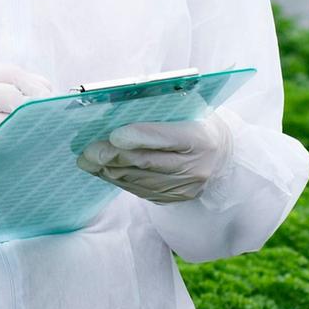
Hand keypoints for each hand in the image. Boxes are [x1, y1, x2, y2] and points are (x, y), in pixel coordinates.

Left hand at [76, 114, 234, 202]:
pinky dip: (118, 179)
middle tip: (88, 151)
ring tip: (88, 161)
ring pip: (139, 180)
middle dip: (113, 156)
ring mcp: (185, 187)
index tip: (113, 135)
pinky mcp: (174, 198)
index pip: (167, 138)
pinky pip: (140, 190)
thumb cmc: (197, 122)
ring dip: (109, 170)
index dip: (139, 137)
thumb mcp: (190, 110)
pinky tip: (104, 170)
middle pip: (147, 163)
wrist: (221, 155)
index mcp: (201, 138)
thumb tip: (118, 109)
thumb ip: (161, 109)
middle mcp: (195, 167)